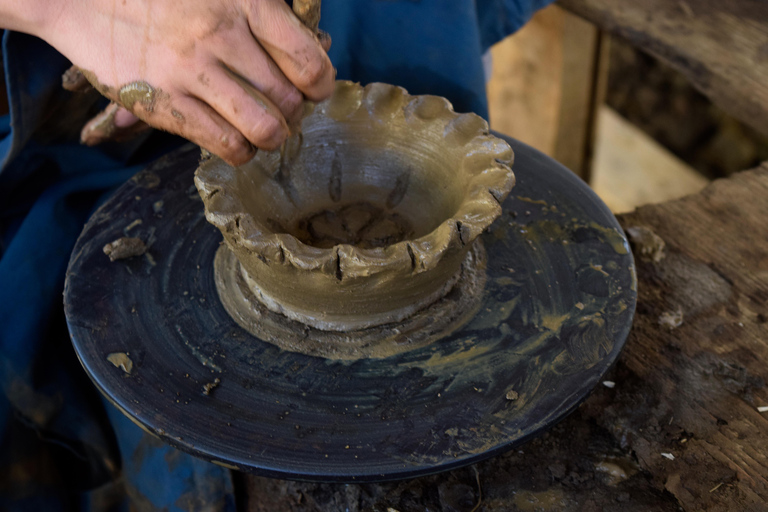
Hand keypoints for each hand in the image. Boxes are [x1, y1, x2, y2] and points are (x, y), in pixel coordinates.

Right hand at [37, 0, 334, 164]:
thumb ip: (263, 15)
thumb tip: (306, 56)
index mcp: (245, 1)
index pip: (307, 60)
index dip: (320, 84)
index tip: (314, 90)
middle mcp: (222, 35)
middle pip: (289, 99)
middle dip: (294, 114)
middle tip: (284, 112)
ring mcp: (192, 71)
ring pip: (264, 128)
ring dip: (271, 137)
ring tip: (264, 130)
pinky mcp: (164, 103)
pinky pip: (226, 144)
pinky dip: (241, 151)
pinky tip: (236, 141)